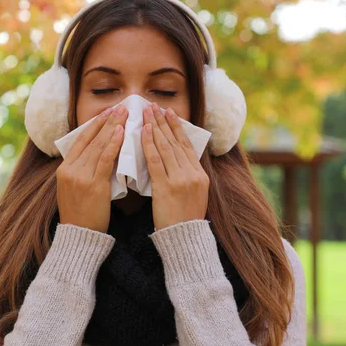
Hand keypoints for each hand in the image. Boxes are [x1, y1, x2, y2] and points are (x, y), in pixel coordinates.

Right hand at [56, 104, 127, 232]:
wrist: (79, 237)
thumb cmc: (81, 215)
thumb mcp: (75, 190)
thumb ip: (84, 172)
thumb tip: (101, 155)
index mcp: (64, 170)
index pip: (80, 141)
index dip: (94, 125)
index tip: (106, 112)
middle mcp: (70, 170)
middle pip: (90, 140)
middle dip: (106, 121)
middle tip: (119, 107)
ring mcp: (80, 177)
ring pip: (98, 146)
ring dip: (112, 127)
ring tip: (123, 114)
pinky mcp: (93, 185)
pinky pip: (104, 160)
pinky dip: (113, 144)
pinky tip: (121, 133)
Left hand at [141, 103, 208, 229]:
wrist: (184, 239)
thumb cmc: (184, 219)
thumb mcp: (194, 195)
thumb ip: (187, 176)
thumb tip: (175, 159)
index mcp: (201, 175)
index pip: (187, 145)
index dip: (177, 128)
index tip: (170, 113)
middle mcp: (193, 173)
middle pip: (176, 142)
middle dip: (164, 122)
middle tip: (155, 106)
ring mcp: (181, 179)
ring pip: (166, 147)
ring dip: (156, 127)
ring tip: (148, 112)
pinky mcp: (167, 187)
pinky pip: (156, 161)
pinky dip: (150, 144)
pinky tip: (145, 131)